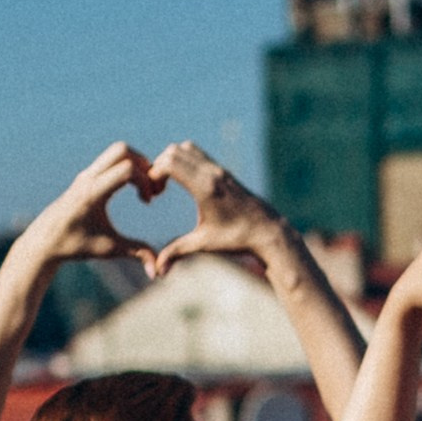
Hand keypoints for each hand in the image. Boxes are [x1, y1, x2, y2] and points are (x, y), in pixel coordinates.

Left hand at [23, 142, 162, 274]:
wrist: (44, 241)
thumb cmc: (74, 245)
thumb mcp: (108, 250)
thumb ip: (135, 254)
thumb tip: (157, 272)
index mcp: (93, 193)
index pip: (127, 169)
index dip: (145, 181)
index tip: (149, 201)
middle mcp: (88, 178)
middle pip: (122, 150)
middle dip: (144, 164)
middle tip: (151, 188)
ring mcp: (86, 175)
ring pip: (117, 151)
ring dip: (136, 164)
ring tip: (144, 189)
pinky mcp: (87, 176)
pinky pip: (112, 160)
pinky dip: (128, 168)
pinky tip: (132, 191)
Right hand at [147, 140, 286, 273]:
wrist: (268, 232)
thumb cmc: (237, 239)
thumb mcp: (204, 244)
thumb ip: (177, 252)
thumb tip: (158, 272)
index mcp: (205, 187)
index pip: (169, 162)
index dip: (153, 173)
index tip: (153, 194)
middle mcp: (212, 173)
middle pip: (174, 151)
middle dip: (158, 166)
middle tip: (156, 189)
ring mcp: (219, 170)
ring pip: (186, 148)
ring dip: (171, 160)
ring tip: (167, 184)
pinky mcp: (224, 172)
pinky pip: (198, 154)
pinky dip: (184, 161)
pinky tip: (184, 184)